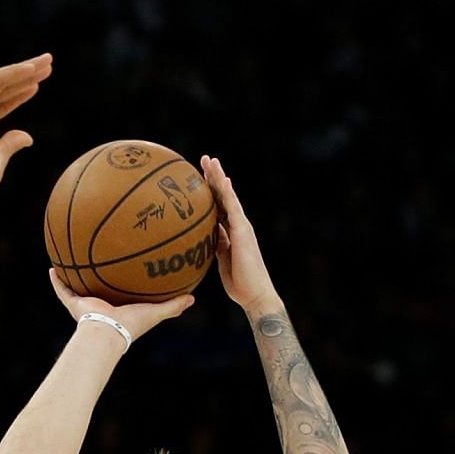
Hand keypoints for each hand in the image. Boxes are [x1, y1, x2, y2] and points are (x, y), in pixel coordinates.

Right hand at [0, 55, 51, 200]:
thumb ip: (10, 144)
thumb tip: (27, 137)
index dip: (17, 95)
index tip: (36, 87)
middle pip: (0, 89)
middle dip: (24, 77)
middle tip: (47, 66)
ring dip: (23, 69)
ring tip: (46, 61)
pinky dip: (13, 73)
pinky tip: (32, 69)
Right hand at [49, 269, 192, 342]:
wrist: (108, 331)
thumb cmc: (131, 324)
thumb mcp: (155, 312)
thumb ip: (173, 306)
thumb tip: (192, 298)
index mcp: (118, 308)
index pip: (120, 296)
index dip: (121, 287)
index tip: (123, 274)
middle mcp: (101, 306)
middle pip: (97, 290)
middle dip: (96, 279)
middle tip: (97, 262)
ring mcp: (86, 304)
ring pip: (77, 288)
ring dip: (74, 276)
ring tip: (70, 259)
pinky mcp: (74, 303)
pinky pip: (62, 290)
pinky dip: (56, 280)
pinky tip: (52, 267)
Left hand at [201, 155, 279, 311]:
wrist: (254, 294)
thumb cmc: (238, 282)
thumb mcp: (221, 260)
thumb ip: (215, 246)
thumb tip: (201, 239)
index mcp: (231, 232)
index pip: (218, 206)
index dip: (210, 190)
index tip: (200, 176)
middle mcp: (237, 225)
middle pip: (223, 196)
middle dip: (214, 177)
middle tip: (204, 159)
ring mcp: (241, 226)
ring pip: (229, 196)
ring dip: (219, 177)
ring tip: (211, 160)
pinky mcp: (243, 231)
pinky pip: (234, 208)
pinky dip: (228, 193)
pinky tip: (222, 179)